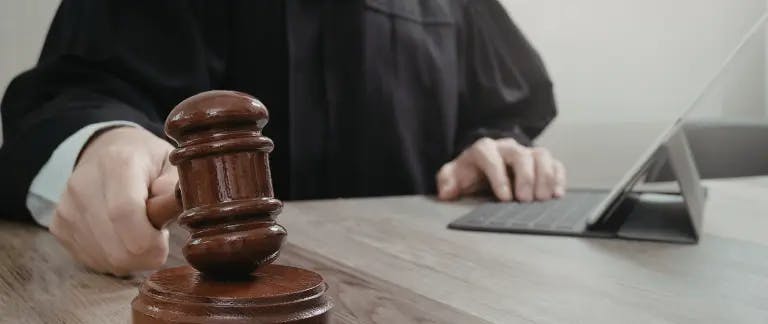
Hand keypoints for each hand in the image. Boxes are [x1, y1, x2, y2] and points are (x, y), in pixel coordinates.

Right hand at [50, 127, 179, 275]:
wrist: (106, 152)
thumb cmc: (147, 162)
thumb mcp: (171, 164)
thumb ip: (175, 186)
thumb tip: (177, 203)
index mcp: (116, 164)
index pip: (124, 214)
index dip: (150, 241)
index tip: (165, 241)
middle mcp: (84, 185)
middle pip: (116, 248)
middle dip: (146, 255)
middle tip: (158, 239)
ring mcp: (68, 208)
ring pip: (106, 260)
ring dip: (132, 258)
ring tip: (140, 233)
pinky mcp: (59, 226)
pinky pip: (93, 261)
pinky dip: (114, 259)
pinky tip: (121, 237)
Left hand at [437, 137, 565, 201]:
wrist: (481, 168)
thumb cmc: (469, 173)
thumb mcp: (453, 176)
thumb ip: (447, 182)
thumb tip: (446, 192)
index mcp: (484, 150)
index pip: (492, 158)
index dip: (499, 177)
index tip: (505, 197)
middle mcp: (507, 148)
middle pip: (521, 155)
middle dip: (526, 177)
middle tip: (526, 200)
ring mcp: (526, 153)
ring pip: (541, 155)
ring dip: (545, 177)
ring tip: (543, 198)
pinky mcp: (540, 162)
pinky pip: (554, 163)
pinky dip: (558, 177)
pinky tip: (557, 194)